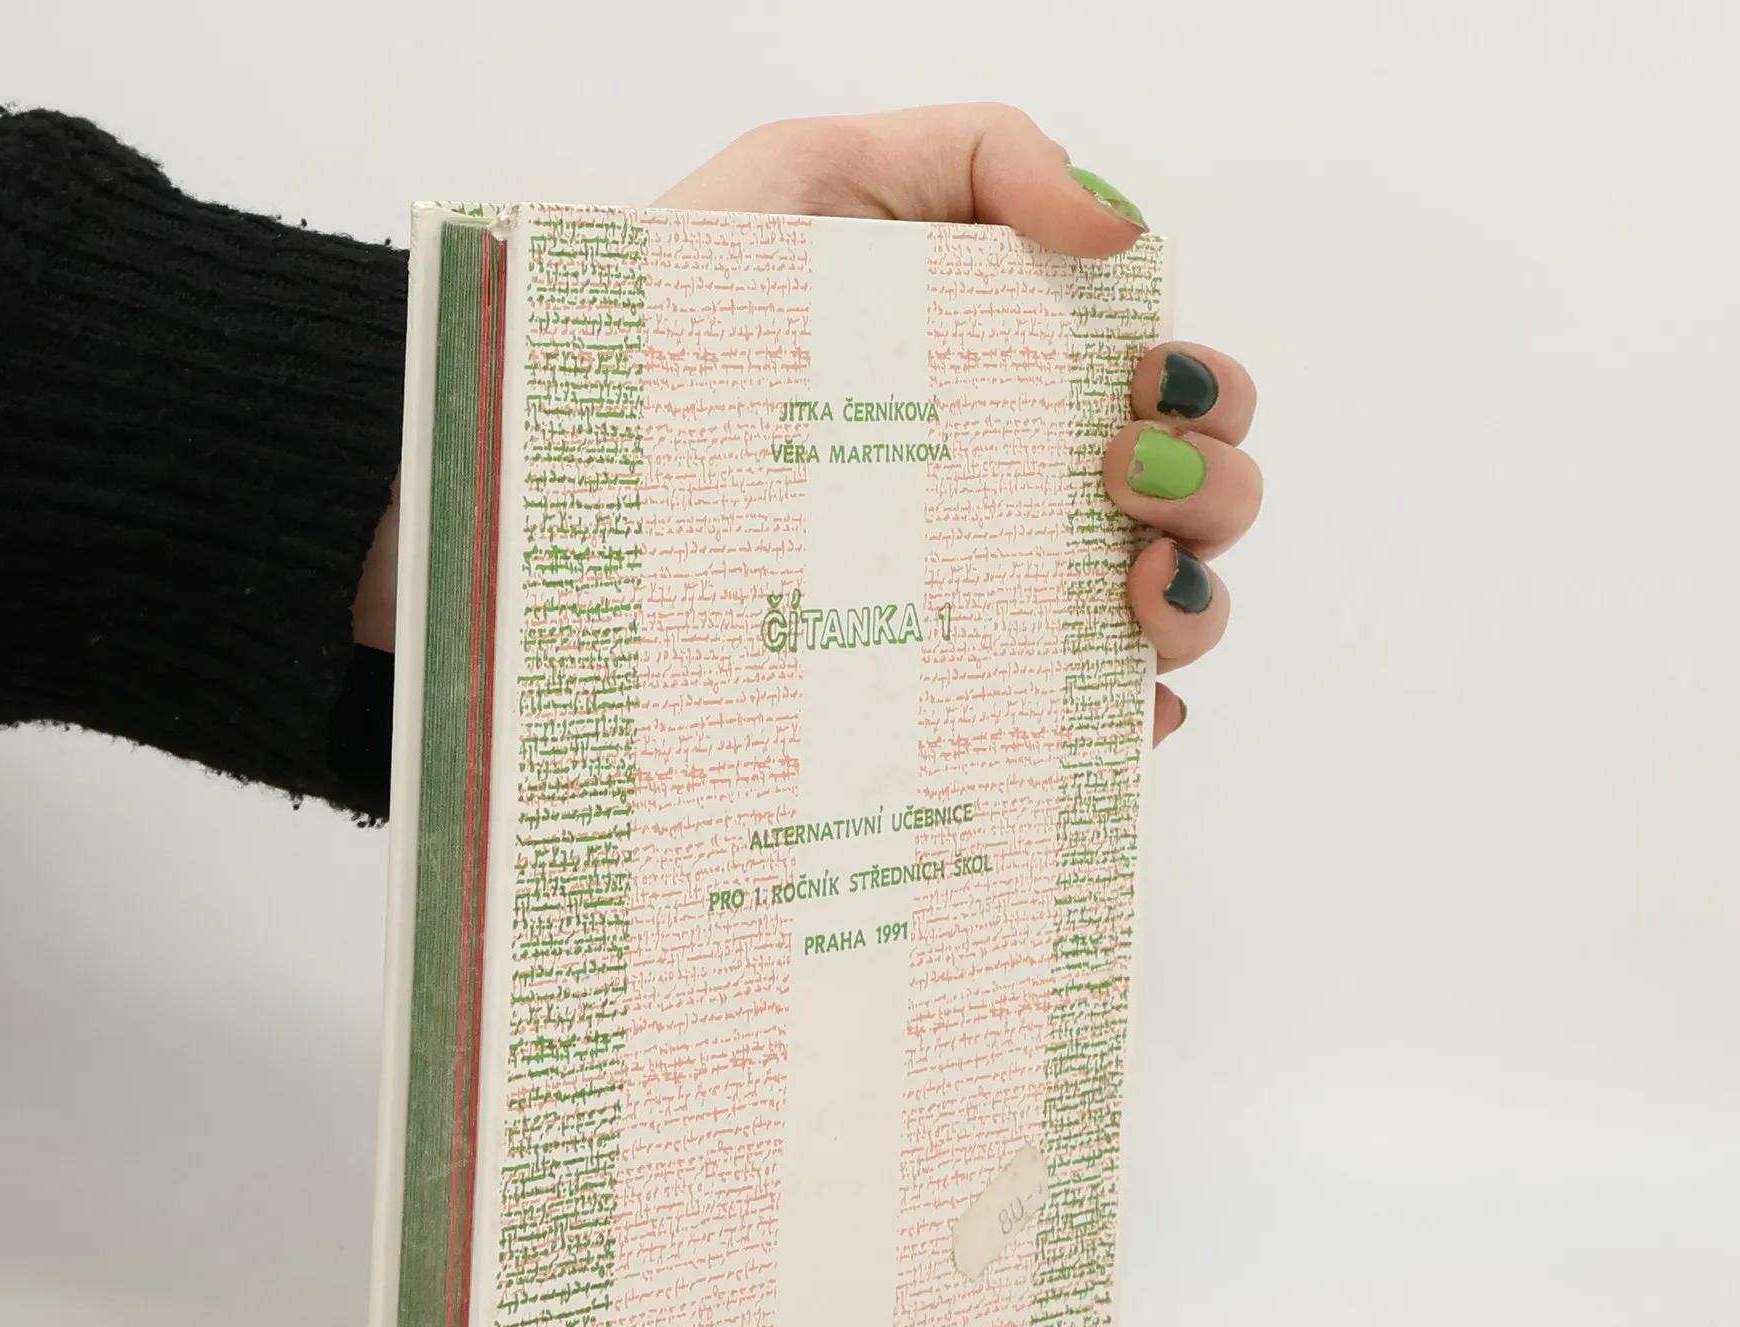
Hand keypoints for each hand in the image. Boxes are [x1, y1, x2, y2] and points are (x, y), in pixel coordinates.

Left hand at [659, 105, 1260, 745]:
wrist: (556, 463)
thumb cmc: (669, 323)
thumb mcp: (806, 177)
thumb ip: (977, 154)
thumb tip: (1121, 225)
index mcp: (1006, 376)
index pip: (1158, 383)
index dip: (1199, 386)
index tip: (1142, 385)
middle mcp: (1011, 493)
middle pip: (1190, 497)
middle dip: (1213, 485)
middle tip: (1124, 475)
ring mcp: (981, 603)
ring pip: (1162, 614)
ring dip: (1195, 598)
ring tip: (1131, 584)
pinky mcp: (940, 701)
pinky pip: (1075, 728)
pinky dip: (1130, 718)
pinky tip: (1119, 707)